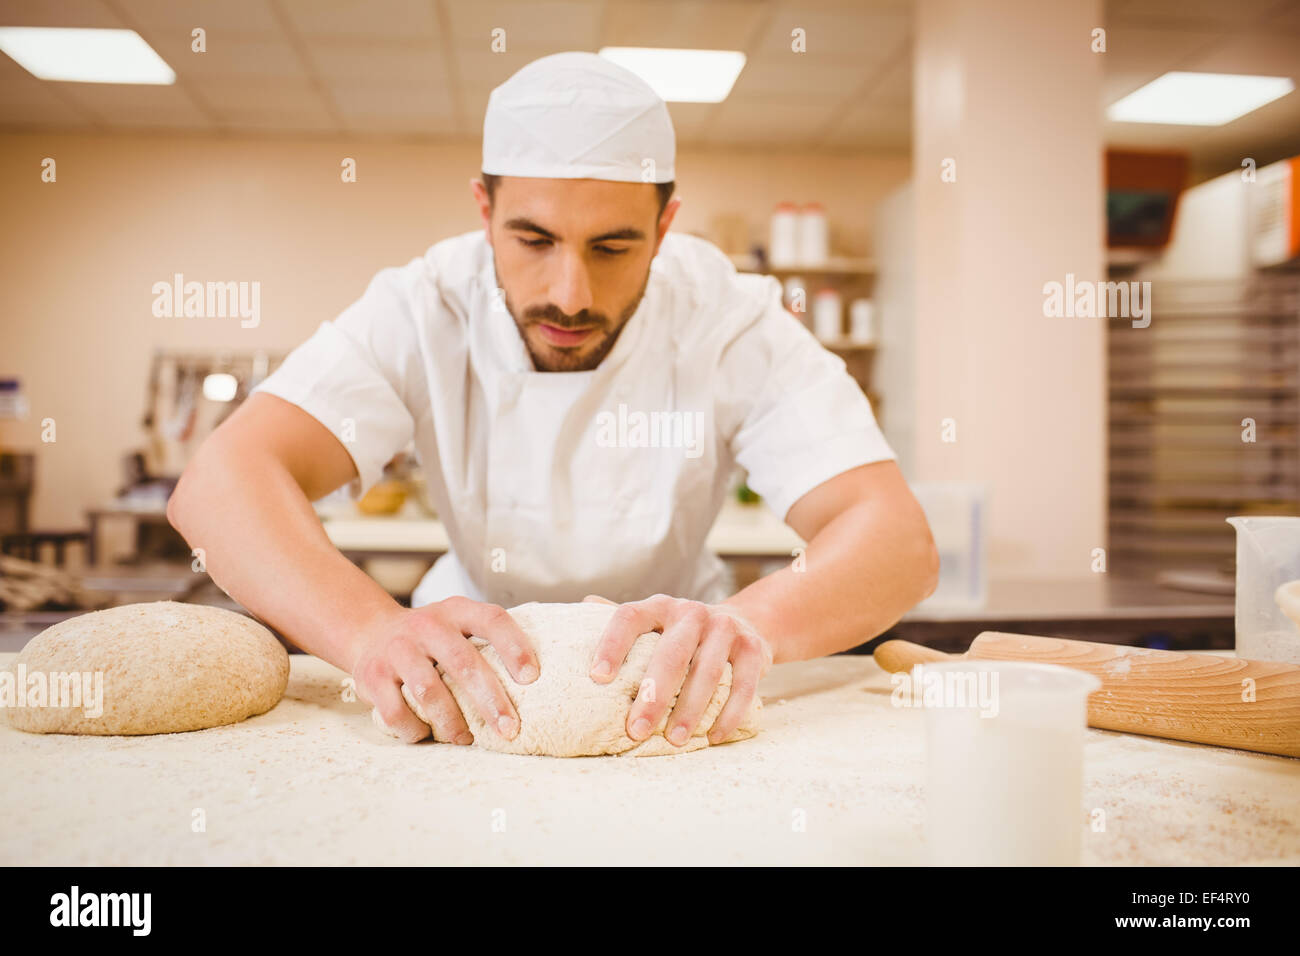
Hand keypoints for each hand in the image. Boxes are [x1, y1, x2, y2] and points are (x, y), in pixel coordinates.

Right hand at [350, 597, 538, 744]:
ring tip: (467, 738)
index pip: (492, 620)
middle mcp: (426, 625)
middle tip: (510, 729)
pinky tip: (426, 735)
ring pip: (429, 691)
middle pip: (464, 663)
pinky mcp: (371, 676)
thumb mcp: (459, 624)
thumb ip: (489, 640)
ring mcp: (396, 650)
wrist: (370, 632)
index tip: (532, 678)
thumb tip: (540, 681)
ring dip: (452, 722)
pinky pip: (396, 712)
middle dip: (491, 701)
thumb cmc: (432, 638)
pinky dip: (415, 729)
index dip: (514, 646)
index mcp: (456, 610)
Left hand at [583, 593, 771, 746]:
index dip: (612, 645)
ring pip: (707, 672)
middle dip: (653, 695)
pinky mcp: (753, 649)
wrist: (745, 623)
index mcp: (660, 606)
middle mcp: (692, 613)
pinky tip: (713, 737)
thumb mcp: (655, 621)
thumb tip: (582, 605)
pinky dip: (728, 714)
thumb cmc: (684, 633)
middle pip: (671, 654)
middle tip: (635, 729)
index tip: (597, 677)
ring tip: (673, 740)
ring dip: (690, 710)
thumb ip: (622, 619)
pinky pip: (742, 686)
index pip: (629, 617)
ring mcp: (725, 628)